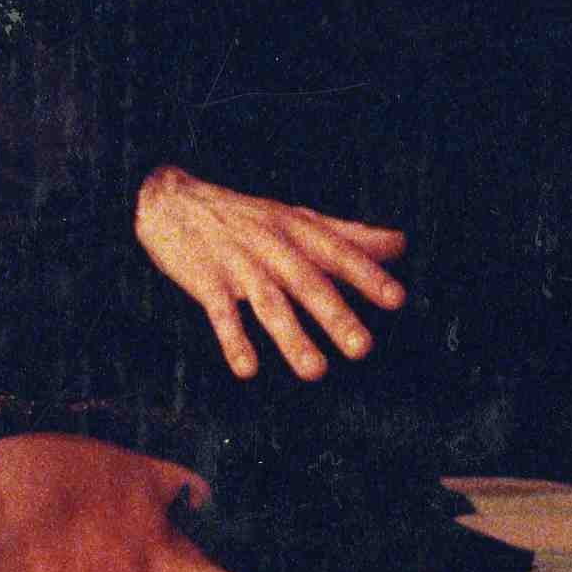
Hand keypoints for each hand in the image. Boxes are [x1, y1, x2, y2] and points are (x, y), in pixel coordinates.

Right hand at [135, 164, 406, 380]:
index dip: (368, 275)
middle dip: (335, 315)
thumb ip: (349, 235)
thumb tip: (400, 244)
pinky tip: (247, 369)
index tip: (397, 299)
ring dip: (292, 338)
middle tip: (362, 348)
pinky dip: (233, 340)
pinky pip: (221, 313)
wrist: (171, 200)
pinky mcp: (205, 281)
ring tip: (315, 372)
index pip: (338, 253)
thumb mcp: (299, 219)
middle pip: (307, 283)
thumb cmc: (247, 217)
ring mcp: (238, 264)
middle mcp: (272, 246)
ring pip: (269, 303)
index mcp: (298, 230)